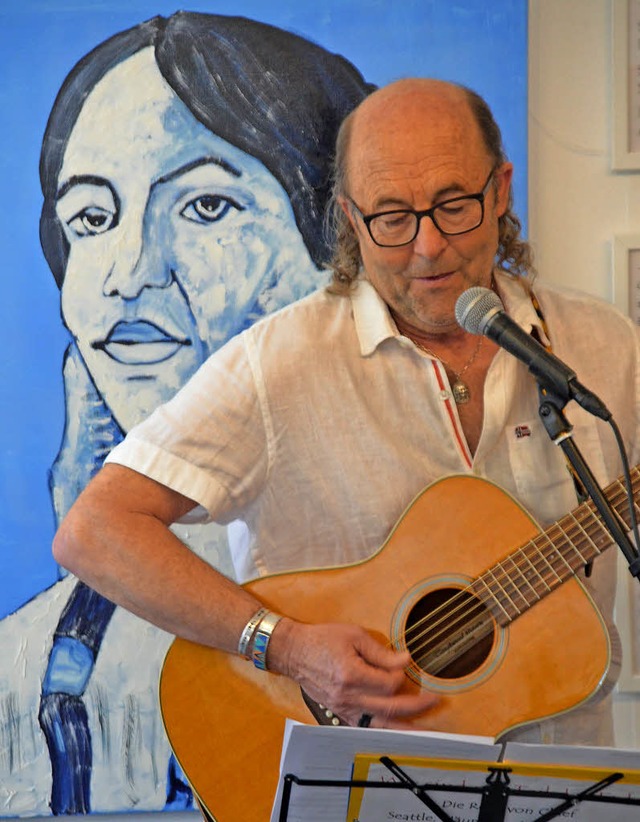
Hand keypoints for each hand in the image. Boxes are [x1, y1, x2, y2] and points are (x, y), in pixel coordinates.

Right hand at [269, 619, 437, 727]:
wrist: (294, 652)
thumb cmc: (322, 639)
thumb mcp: (353, 635)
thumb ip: (380, 651)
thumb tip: (405, 660)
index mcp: (351, 675)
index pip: (388, 684)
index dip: (401, 675)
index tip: (404, 664)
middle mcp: (348, 696)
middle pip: (389, 708)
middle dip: (416, 706)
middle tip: (434, 701)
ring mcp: (343, 708)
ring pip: (379, 724)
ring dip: (404, 728)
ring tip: (425, 732)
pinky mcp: (339, 713)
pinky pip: (364, 727)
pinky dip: (381, 731)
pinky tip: (395, 733)